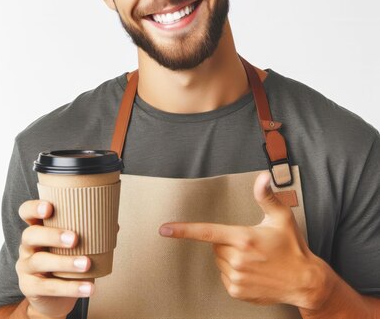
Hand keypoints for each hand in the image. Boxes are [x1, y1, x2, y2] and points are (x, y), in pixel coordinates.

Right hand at [16, 199, 94, 318]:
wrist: (51, 301)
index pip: (26, 212)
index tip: (49, 207)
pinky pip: (49, 287)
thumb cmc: (64, 266)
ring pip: (40, 261)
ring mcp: (25, 267)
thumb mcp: (72, 248)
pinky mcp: (29, 288)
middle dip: (52, 235)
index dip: (34, 208)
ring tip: (86, 264)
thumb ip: (87, 235)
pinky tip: (89, 288)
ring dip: (65, 262)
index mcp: (37, 229)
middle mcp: (27, 246)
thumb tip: (113, 225)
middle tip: (75, 238)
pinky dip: (71, 288)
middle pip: (31, 235)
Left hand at [158, 172, 326, 308]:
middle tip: (250, 244)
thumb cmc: (293, 248)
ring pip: (219, 260)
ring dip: (230, 258)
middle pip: (216, 245)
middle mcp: (238, 259)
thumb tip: (263, 178)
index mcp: (244, 238)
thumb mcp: (281, 218)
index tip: (164, 229)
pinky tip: (252, 271)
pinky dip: (234, 272)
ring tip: (254, 259)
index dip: (183, 230)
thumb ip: (267, 197)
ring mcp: (236, 277)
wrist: (305, 282)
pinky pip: (224, 276)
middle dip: (228, 242)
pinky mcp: (237, 291)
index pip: (207, 232)